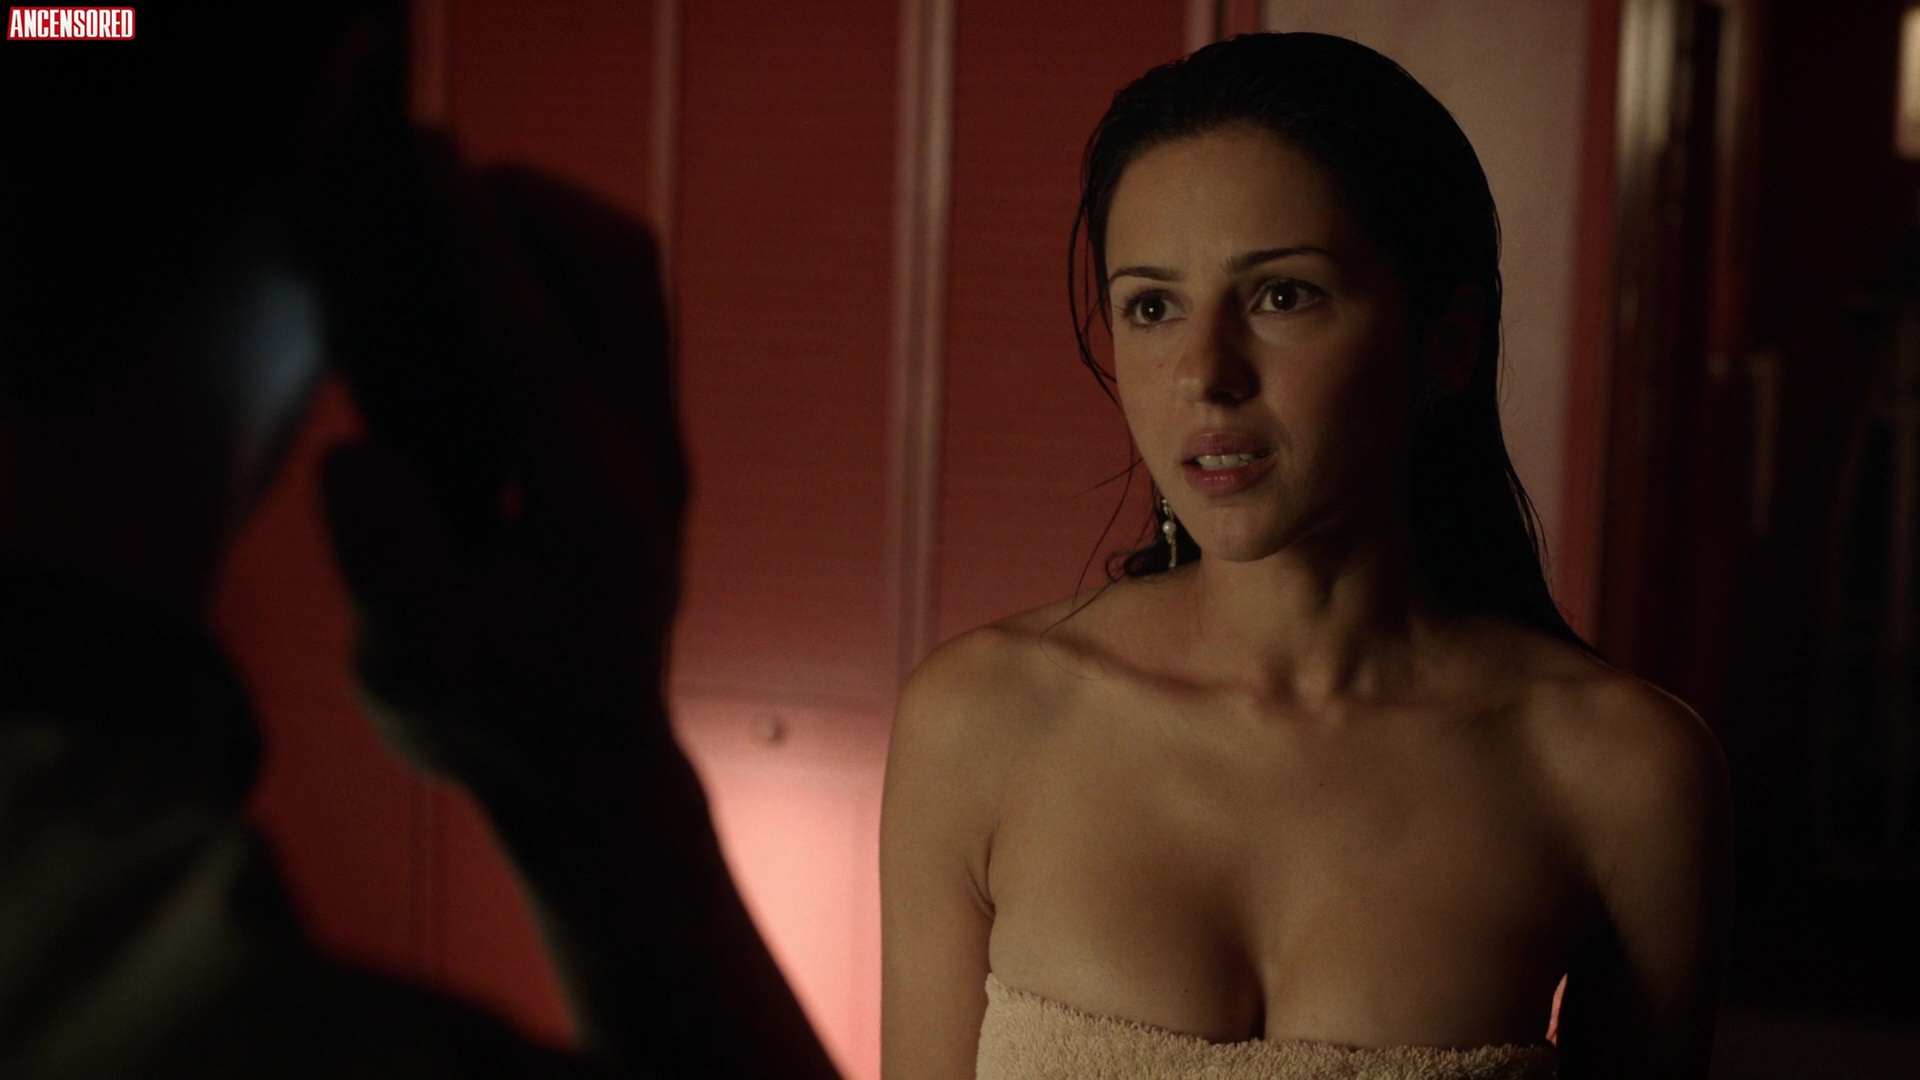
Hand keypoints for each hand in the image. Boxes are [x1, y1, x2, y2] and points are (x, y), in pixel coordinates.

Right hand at [319, 137, 686, 794]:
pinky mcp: (654, 448)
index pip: (532, 337)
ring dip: (557, 226)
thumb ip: (383, 559)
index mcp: (591, 504)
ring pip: (637, 286)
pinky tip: (490, 279)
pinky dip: (565, 269)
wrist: (592, 767)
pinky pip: (628, 318)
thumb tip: (362, 451)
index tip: (431, 158)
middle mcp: (647, 459)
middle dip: (533, 204)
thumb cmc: (497, 724)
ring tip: (463, 210)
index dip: (476, 240)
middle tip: (440, 180)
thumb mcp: (413, 668)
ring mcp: (663, 448)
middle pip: (621, 274)